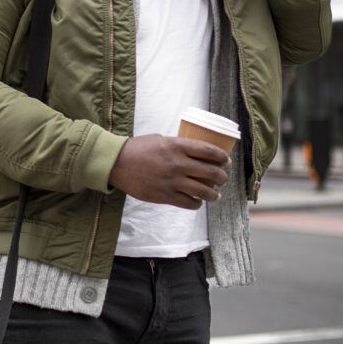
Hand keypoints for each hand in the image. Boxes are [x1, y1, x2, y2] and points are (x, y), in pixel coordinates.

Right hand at [108, 134, 229, 209]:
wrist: (116, 163)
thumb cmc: (136, 149)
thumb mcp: (159, 139)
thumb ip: (176, 146)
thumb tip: (192, 152)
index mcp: (177, 146)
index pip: (209, 151)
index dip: (222, 157)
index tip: (226, 161)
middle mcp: (177, 163)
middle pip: (210, 172)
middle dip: (222, 177)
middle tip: (222, 178)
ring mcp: (172, 181)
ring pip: (203, 191)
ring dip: (214, 194)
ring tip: (215, 194)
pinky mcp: (165, 195)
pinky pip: (189, 203)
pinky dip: (197, 204)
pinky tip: (197, 202)